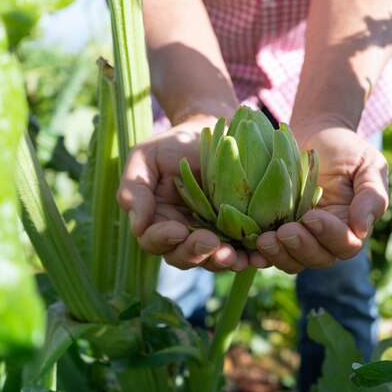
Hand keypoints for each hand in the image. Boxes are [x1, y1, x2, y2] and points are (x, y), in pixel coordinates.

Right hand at [117, 116, 249, 271]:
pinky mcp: (239, 232)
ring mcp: (213, 235)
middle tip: (211, 242)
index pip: (154, 241)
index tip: (178, 230)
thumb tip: (137, 227)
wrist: (214, 129)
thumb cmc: (174, 144)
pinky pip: (243, 250)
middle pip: (184, 257)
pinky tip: (257, 255)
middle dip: (196, 253)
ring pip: (214, 260)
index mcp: (158, 222)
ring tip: (236, 257)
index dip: (164, 239)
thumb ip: (134, 189)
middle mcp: (184, 235)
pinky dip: (249, 256)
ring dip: (224, 261)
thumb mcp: (146, 157)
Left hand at [250, 127, 388, 273]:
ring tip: (263, 239)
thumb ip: (372, 196)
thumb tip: (362, 230)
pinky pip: (269, 251)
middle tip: (284, 231)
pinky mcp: (276, 230)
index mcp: (351, 228)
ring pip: (291, 260)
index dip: (329, 235)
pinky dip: (258, 255)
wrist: (314, 134)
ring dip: (278, 255)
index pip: (345, 244)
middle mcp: (325, 239)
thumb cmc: (347, 149)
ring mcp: (300, 237)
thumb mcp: (369, 165)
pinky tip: (248, 250)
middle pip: (317, 259)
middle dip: (301, 248)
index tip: (312, 216)